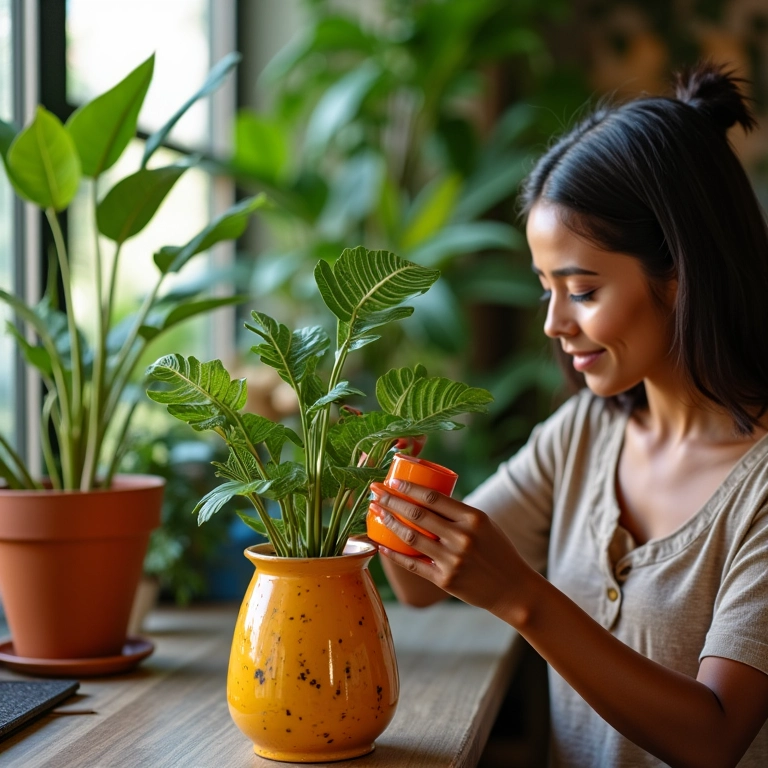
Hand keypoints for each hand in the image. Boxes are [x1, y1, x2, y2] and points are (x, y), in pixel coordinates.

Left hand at [371, 479, 533, 621]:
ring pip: (411, 537)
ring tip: (376, 512)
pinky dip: (394, 554)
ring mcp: (453, 560)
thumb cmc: (497, 551)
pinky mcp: (445, 580)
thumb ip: (458, 513)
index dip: (409, 488)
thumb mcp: (485, 524)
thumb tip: (424, 498)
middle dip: (392, 500)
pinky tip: (381, 545)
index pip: (434, 498)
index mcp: (474, 519)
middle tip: (375, 492)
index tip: (392, 481)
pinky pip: (413, 565)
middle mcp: (462, 538)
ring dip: (389, 522)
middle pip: (418, 515)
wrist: (512, 589)